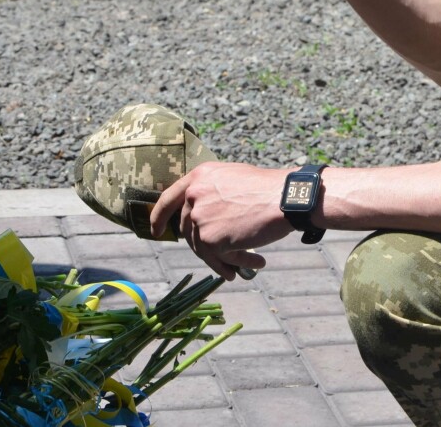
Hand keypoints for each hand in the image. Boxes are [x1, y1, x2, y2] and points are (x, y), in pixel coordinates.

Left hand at [150, 162, 293, 280]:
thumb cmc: (267, 188)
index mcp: (198, 177)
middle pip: (188, 230)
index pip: (168, 199)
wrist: (285, 198)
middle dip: (204, 245)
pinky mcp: (210, 239)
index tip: (156, 232)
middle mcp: (194, 195)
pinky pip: (219, 259)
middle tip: (222, 256)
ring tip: (245, 263)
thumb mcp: (232, 178)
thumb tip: (201, 215)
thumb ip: (211, 192)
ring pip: (203, 248)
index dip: (158, 218)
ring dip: (223, 259)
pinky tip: (255, 262)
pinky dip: (236, 264)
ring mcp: (200, 218)